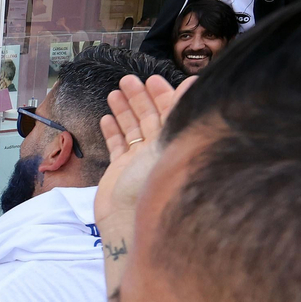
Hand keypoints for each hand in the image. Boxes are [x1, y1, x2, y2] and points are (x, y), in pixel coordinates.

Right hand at [95, 74, 195, 235]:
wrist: (130, 222)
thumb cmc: (153, 185)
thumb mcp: (170, 144)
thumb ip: (178, 113)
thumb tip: (194, 83)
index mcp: (172, 142)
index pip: (169, 112)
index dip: (162, 94)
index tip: (152, 78)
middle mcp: (157, 150)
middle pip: (148, 117)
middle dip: (138, 97)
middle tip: (127, 80)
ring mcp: (138, 161)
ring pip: (131, 129)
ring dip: (123, 110)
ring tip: (114, 93)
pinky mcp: (120, 171)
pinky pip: (117, 147)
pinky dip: (112, 132)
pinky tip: (106, 118)